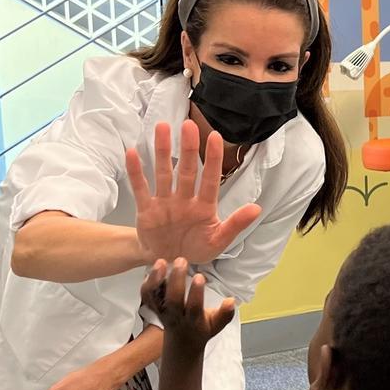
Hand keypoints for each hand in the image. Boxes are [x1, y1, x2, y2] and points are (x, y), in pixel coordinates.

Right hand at [125, 120, 261, 263]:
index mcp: (205, 206)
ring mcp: (165, 203)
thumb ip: (235, 224)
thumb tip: (257, 208)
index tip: (215, 136)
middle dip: (188, 148)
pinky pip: (141, 188)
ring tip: (162, 127)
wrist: (169, 264)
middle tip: (188, 124)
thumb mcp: (218, 241)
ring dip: (163, 151)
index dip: (213, 159)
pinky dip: (136, 172)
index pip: (211, 179)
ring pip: (164, 173)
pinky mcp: (146, 210)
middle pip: (187, 170)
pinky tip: (133, 153)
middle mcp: (185, 199)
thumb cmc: (196, 249)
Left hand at [141, 258, 235, 348]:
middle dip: (176, 280)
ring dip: (156, 280)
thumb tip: (231, 301)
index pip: (193, 307)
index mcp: (193, 320)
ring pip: (155, 298)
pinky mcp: (154, 308)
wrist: (182, 343)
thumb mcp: (217, 325)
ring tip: (161, 262)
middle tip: (181, 261)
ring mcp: (162, 312)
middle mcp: (175, 316)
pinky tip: (154, 269)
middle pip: (172, 300)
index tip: (200, 276)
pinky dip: (147, 283)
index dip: (196, 292)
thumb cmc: (202, 329)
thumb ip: (225, 314)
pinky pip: (146, 296)